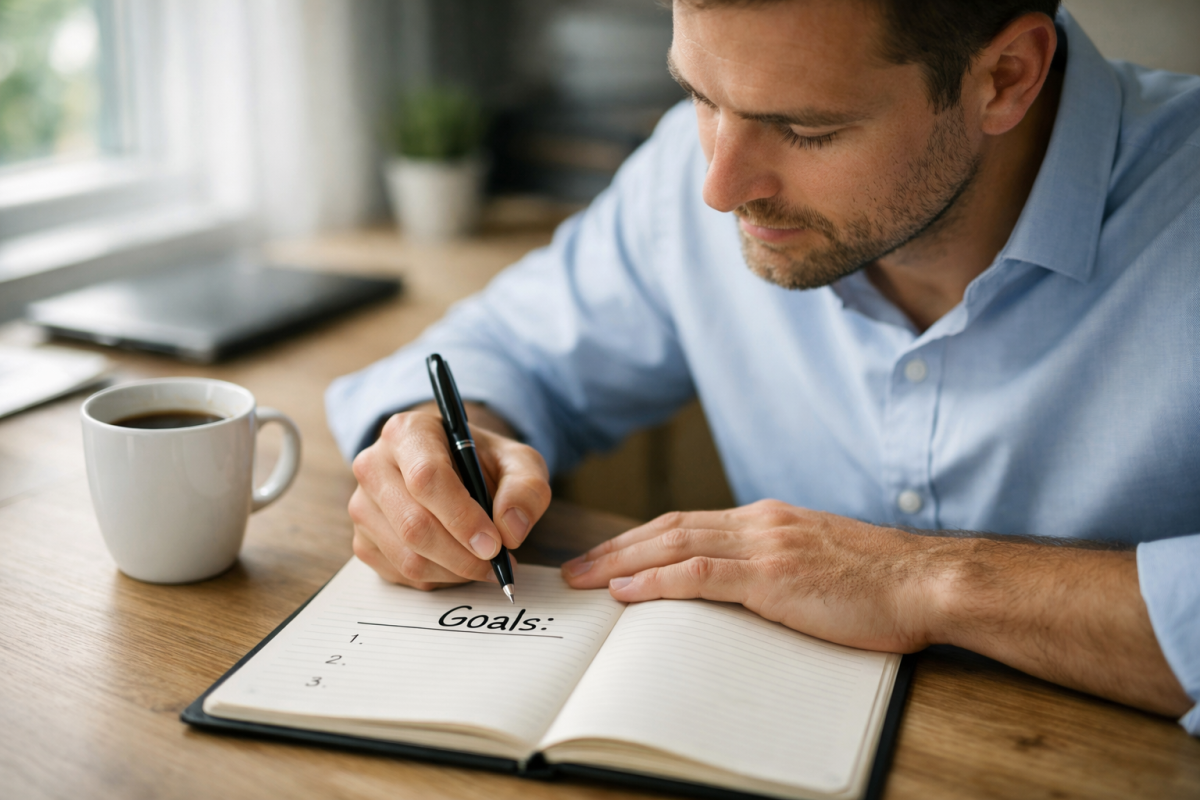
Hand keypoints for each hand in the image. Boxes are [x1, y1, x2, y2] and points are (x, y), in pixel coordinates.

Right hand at [349, 405, 550, 588]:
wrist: (454, 469)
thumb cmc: (483, 463)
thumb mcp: (519, 462)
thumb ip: (526, 489)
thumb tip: (511, 530)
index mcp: (408, 432)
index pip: (427, 478)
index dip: (463, 517)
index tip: (495, 544)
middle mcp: (374, 465)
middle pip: (414, 524)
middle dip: (463, 555)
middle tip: (498, 562)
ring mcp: (362, 505)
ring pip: (407, 557)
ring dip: (455, 571)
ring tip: (484, 563)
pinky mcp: (362, 539)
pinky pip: (400, 574)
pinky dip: (438, 579)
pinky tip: (458, 562)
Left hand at [561, 500, 937, 652]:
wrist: (927, 581)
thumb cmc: (879, 583)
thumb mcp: (816, 563)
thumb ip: (773, 566)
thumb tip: (735, 588)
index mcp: (767, 520)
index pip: (686, 524)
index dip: (639, 539)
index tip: (608, 554)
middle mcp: (759, 523)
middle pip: (668, 529)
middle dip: (616, 547)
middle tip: (576, 567)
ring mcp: (766, 545)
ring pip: (675, 545)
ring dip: (621, 562)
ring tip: (584, 579)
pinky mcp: (775, 575)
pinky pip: (702, 575)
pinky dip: (658, 581)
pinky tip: (628, 591)